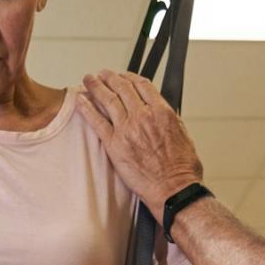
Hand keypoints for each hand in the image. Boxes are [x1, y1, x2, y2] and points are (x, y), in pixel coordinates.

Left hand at [77, 69, 201, 216]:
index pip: (142, 85)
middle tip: (103, 74)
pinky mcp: (114, 145)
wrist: (173, 190)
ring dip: (96, 86)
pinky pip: (96, 121)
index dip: (130, 77)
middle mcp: (143, 116)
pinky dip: (87, 108)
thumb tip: (160, 111)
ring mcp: (127, 129)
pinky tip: (80, 100)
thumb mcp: (183, 134)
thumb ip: (168, 119)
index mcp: (162, 112)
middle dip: (110, 77)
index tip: (124, 76)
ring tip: (89, 80)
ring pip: (108, 99)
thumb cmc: (181, 169)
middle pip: (122, 87)